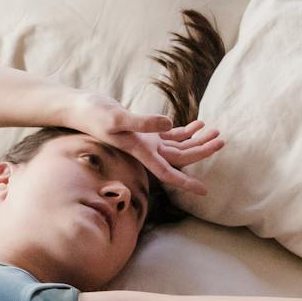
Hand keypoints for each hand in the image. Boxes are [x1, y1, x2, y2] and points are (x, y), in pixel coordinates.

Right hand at [61, 89, 222, 195]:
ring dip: (197, 140)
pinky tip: (198, 124)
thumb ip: (143, 122)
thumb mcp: (118, 118)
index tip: (204, 192)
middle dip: (202, 151)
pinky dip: (185, 131)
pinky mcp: (144, 131)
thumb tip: (169, 123)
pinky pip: (170, 135)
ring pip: (178, 146)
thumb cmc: (95, 115)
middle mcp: (146, 151)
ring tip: (216, 130)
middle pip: (180, 157)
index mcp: (141, 152)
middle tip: (221, 141)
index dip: (186, 183)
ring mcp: (146, 142)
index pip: (168, 173)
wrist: (80, 109)